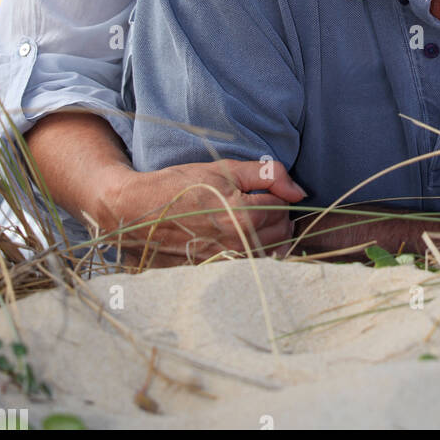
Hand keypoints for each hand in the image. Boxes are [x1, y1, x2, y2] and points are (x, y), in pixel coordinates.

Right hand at [100, 158, 305, 266]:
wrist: (139, 212)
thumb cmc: (182, 185)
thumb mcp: (226, 169)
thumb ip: (268, 175)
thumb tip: (299, 191)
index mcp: (244, 216)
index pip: (284, 207)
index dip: (277, 194)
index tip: (261, 188)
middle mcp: (239, 244)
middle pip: (282, 232)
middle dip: (276, 215)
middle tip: (255, 201)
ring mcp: (228, 262)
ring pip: (270, 250)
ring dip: (267, 234)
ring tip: (245, 218)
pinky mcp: (218, 271)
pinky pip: (251, 263)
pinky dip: (253, 250)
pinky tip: (237, 236)